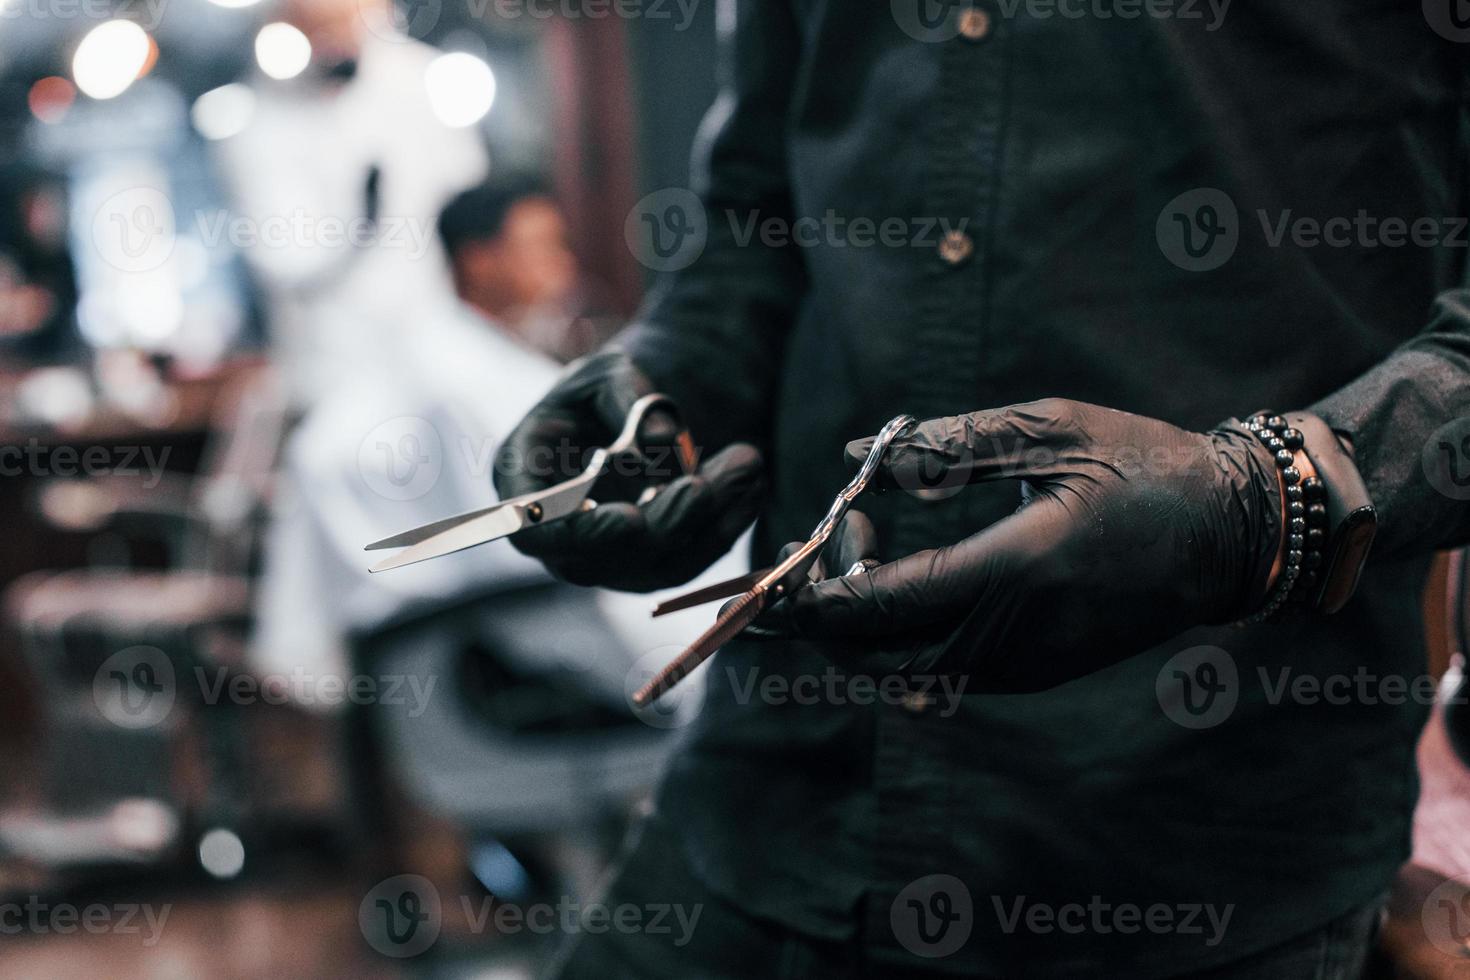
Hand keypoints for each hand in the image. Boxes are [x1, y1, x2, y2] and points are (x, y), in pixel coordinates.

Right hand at [495, 349, 764, 590]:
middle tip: (707, 482)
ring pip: (657, 564)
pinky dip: (727, 525)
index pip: (533, 529)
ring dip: (707, 522)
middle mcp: (559, 533)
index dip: (577, 532)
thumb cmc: (609, 388)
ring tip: (745, 464)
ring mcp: (605, 557)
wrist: (642, 413)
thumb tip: (661, 442)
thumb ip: (627, 398)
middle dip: (664, 521)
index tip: (629, 518)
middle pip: (606, 557)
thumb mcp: (611, 372)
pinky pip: (692, 559)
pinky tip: (752, 485)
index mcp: (523, 479)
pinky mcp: (652, 564)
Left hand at [759, 399, 1283, 690]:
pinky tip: (891, 580)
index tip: (786, 548)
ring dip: (857, 625)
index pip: (883, 604)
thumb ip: (947, 444)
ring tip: (849, 550)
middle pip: (877, 654)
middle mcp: (1017, 636)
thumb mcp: (1050, 430)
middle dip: (821, 612)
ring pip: (900, 671)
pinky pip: (938, 673)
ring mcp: (1026, 666)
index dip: (817, 589)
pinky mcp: (1033, 674)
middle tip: (806, 544)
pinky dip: (896, 637)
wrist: (1231, 535)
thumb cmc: (1143, 465)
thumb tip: (856, 455)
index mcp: (1019, 571)